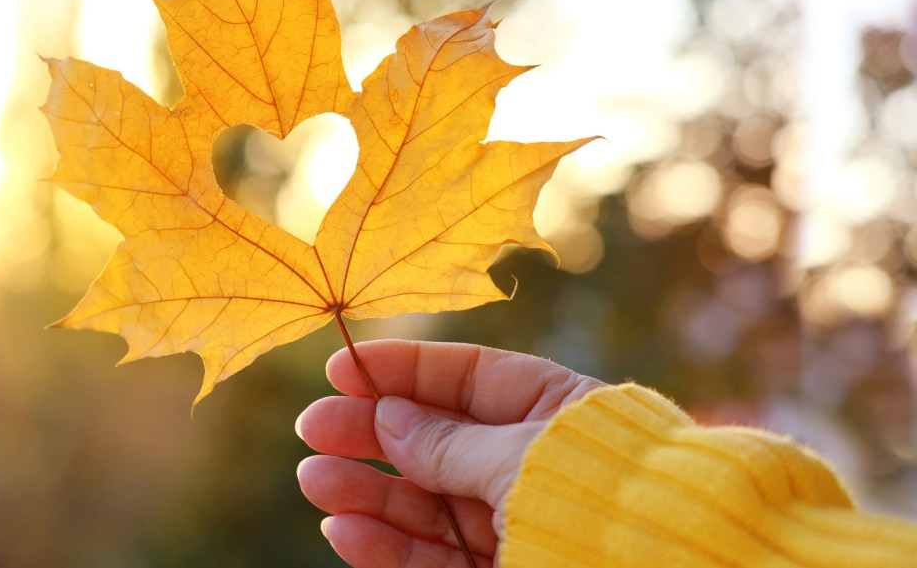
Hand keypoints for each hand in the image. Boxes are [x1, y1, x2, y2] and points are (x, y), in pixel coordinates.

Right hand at [295, 339, 603, 567]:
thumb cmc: (604, 502)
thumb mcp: (521, 456)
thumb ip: (449, 442)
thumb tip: (387, 415)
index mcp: (554, 411)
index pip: (467, 378)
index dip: (403, 370)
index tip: (341, 367)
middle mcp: (529, 465)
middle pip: (435, 442)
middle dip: (371, 434)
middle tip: (313, 428)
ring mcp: (512, 525)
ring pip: (424, 504)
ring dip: (366, 492)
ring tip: (315, 479)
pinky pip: (432, 559)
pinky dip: (385, 547)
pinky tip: (344, 529)